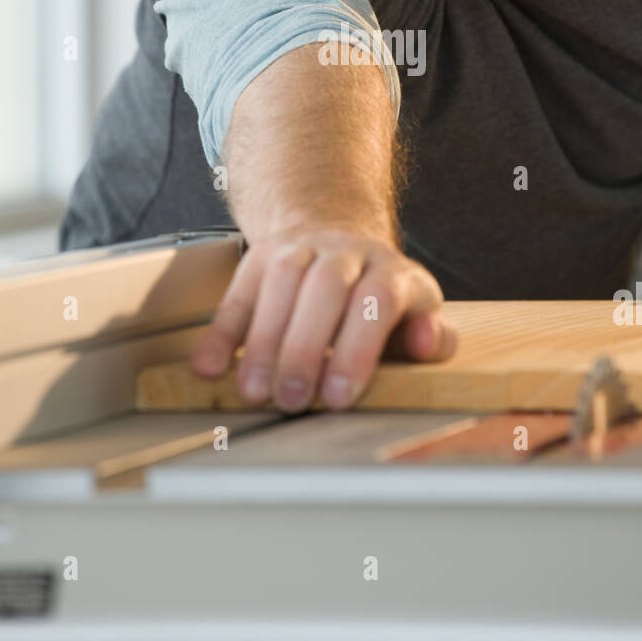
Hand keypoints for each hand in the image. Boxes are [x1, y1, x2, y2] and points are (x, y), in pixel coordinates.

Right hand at [190, 226, 456, 411]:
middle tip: (292, 400)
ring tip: (254, 393)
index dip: (358, 348)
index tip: (339, 397)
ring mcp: (301, 249)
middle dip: (306, 347)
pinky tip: (210, 367)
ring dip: (263, 341)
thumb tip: (427, 342)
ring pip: (281, 282)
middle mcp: (347, 252)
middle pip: (326, 287)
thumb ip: (431, 338)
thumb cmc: (381, 301)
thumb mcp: (418, 317)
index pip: (378, 300)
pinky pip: (239, 291)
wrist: (339, 240)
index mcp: (392, 270)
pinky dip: (222, 332)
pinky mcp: (261, 257)